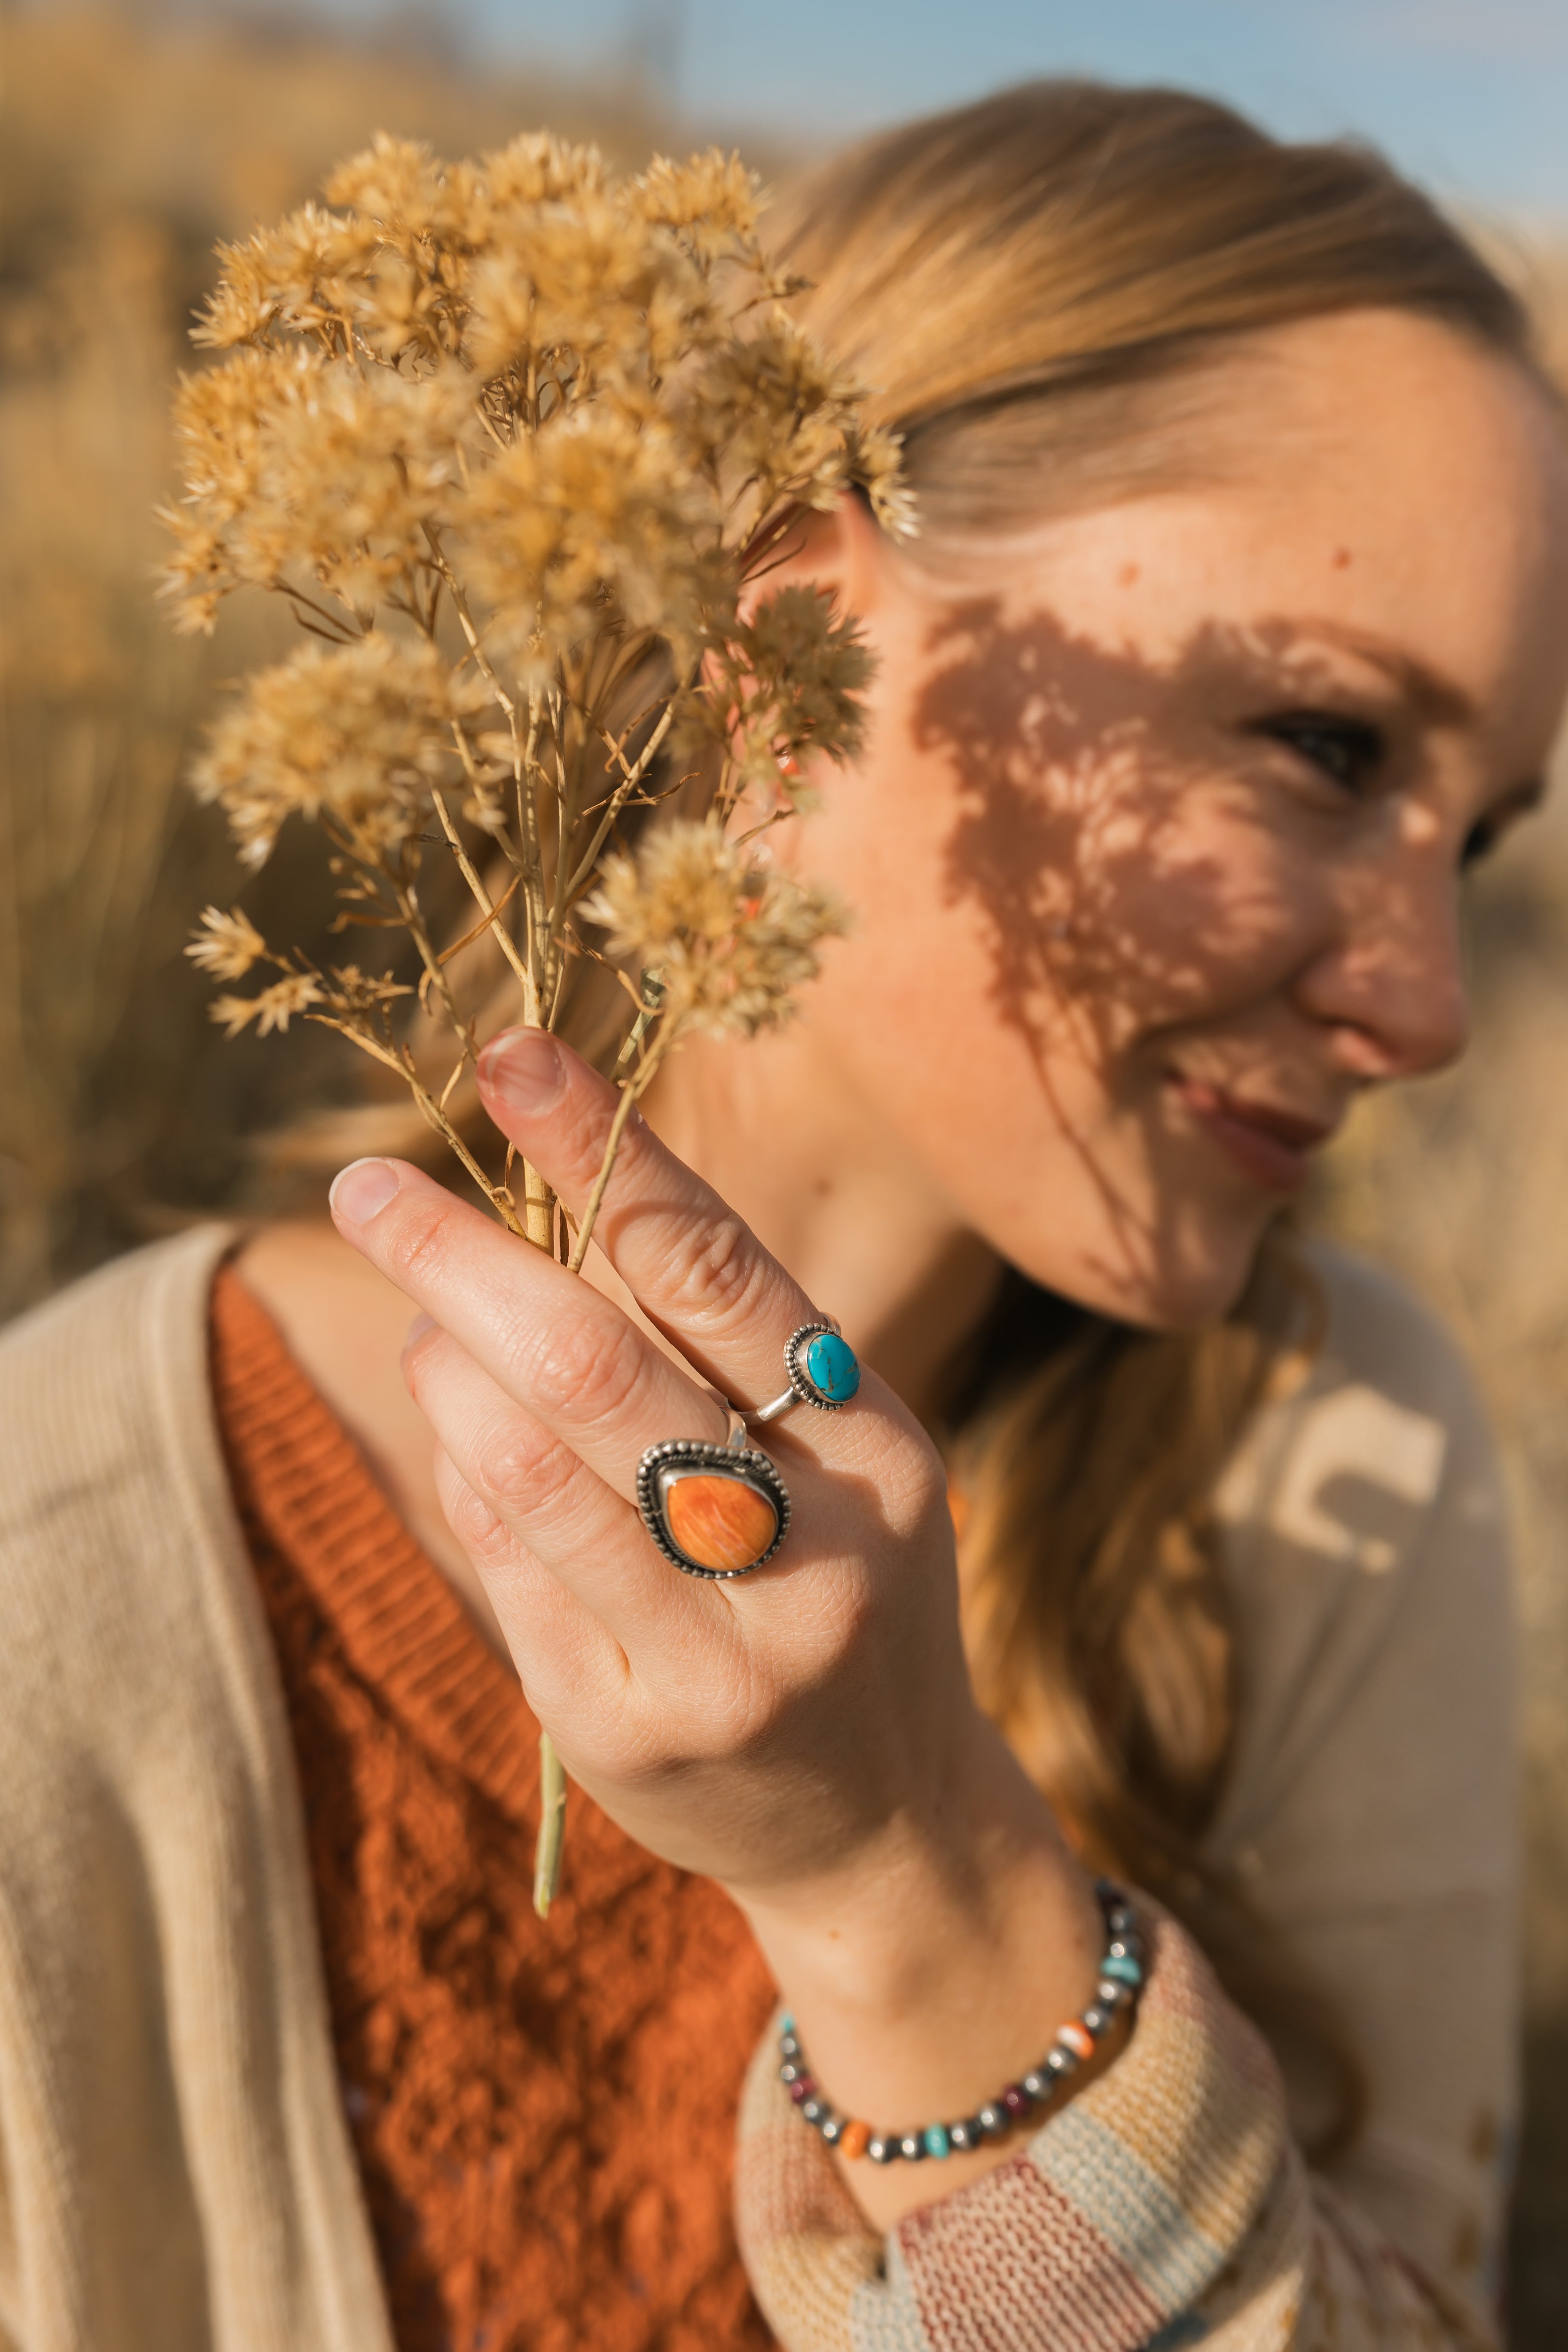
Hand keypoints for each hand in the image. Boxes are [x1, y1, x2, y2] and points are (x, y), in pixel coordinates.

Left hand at [329, 1024, 972, 1889]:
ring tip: (427, 1322)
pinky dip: (464, 1467)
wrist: (886, 1821)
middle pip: (595, 1365)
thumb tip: (538, 1218)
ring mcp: (718, 1659)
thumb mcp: (841, 1462)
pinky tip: (464, 1431)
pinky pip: (504, 1560)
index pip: (723, 1274)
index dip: (609, 1154)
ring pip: (527, 1463)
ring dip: (446, 1365)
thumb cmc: (844, 1585)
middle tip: (365, 1185)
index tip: (511, 1057)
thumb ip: (721, 1352)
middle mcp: (814, 1558)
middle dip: (462, 1255)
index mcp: (883, 1455)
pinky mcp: (625, 1732)